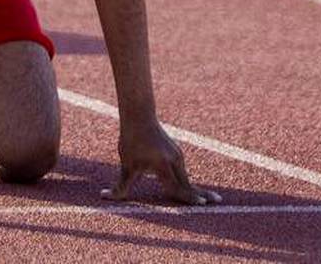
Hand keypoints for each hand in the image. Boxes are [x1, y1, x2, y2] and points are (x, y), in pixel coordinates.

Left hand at [101, 117, 221, 205]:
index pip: (177, 186)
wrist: (139, 117)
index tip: (201, 204)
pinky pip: (182, 171)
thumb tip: (104, 196)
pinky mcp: (176, 152)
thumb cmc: (131, 141)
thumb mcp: (127, 165)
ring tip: (210, 198)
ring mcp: (177, 155)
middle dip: (201, 194)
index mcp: (163, 164)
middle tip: (217, 202)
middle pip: (188, 182)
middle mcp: (174, 160)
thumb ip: (121, 186)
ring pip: (185, 177)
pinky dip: (187, 181)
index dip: (189, 197)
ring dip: (194, 188)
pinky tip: (192, 187)